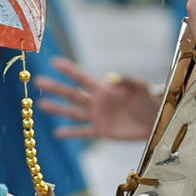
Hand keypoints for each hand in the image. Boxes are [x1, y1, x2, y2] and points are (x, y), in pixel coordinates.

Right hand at [39, 58, 161, 140]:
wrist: (158, 121)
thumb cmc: (150, 101)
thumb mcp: (141, 88)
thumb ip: (127, 81)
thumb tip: (111, 77)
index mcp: (104, 89)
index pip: (82, 77)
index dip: (68, 70)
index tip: (53, 62)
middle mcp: (96, 101)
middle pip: (72, 94)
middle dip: (55, 87)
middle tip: (37, 81)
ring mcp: (97, 116)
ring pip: (72, 112)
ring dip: (57, 109)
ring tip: (41, 104)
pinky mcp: (102, 131)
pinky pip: (83, 132)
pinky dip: (71, 133)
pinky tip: (57, 134)